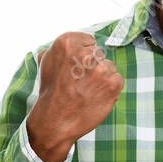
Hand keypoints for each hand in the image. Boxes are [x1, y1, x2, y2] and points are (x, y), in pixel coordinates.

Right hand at [26, 32, 123, 161]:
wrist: (55, 120)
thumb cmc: (51, 92)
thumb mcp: (46, 63)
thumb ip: (61, 50)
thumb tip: (70, 45)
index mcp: (67, 42)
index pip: (88, 41)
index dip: (83, 55)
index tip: (76, 67)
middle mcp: (86, 53)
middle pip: (99, 54)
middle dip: (92, 66)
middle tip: (80, 81)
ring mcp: (101, 69)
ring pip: (109, 66)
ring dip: (101, 77)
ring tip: (87, 90)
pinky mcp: (113, 83)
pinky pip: (117, 79)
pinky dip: (110, 88)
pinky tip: (96, 96)